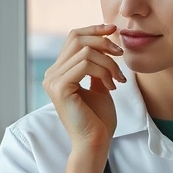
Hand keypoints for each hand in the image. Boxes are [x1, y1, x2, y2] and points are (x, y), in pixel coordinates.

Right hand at [42, 24, 126, 154]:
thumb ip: (97, 68)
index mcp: (60, 71)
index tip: (114, 29)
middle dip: (104, 41)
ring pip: (85, 51)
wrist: (96, 142)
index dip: (94, 29)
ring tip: (119, 80)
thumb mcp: (100, 87)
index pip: (74, 38)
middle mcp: (52, 73)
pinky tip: (111, 86)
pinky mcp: (60, 87)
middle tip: (121, 54)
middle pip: (77, 38)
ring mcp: (53, 80)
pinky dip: (103, 71)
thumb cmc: (99, 119)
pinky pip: (84, 64)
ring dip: (109, 63)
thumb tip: (104, 46)